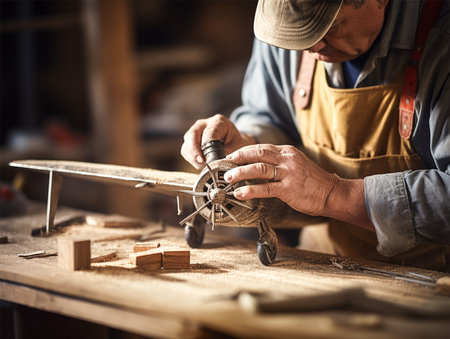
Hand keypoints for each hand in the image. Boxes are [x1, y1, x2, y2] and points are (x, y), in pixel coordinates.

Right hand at [181, 114, 255, 169]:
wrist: (234, 141)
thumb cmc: (237, 143)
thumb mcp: (237, 146)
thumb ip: (226, 153)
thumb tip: (215, 163)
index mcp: (218, 122)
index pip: (208, 133)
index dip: (205, 146)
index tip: (206, 159)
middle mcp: (204, 124)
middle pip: (192, 135)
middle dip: (194, 151)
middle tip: (201, 163)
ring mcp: (195, 131)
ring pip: (187, 144)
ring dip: (193, 158)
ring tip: (204, 165)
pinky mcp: (190, 140)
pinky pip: (185, 151)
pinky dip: (191, 160)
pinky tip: (201, 164)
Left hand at [224, 144, 372, 229]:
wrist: (332, 192)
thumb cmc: (312, 181)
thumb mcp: (295, 165)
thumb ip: (278, 163)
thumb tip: (256, 166)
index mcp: (286, 152)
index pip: (260, 148)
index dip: (242, 152)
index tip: (229, 157)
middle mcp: (286, 159)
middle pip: (257, 154)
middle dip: (237, 158)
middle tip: (223, 164)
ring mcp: (288, 173)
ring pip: (259, 169)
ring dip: (240, 172)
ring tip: (227, 178)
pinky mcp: (289, 189)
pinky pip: (266, 188)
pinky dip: (250, 190)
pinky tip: (240, 193)